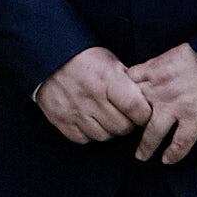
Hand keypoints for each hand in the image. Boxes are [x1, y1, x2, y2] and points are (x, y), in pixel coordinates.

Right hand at [37, 46, 152, 144]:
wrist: (47, 57)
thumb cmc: (85, 59)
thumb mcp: (111, 62)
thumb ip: (130, 83)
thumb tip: (149, 102)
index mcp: (107, 79)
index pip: (137, 109)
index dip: (144, 115)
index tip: (142, 112)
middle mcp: (91, 97)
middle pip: (122, 127)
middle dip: (127, 123)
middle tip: (123, 114)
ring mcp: (74, 111)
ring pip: (104, 136)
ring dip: (108, 130)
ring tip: (104, 116)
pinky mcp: (60, 120)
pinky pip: (83, 139)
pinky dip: (88, 133)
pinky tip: (88, 120)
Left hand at [128, 44, 196, 164]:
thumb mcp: (172, 54)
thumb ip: (155, 67)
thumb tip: (142, 77)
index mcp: (153, 71)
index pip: (125, 86)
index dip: (119, 96)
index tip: (117, 107)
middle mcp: (160, 90)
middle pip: (134, 111)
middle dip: (128, 124)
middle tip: (125, 135)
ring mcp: (177, 106)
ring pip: (152, 131)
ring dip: (146, 146)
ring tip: (141, 156)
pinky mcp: (195, 118)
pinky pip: (180, 141)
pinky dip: (174, 153)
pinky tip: (167, 160)